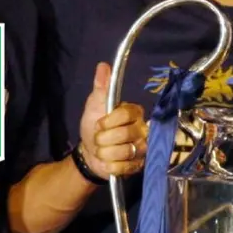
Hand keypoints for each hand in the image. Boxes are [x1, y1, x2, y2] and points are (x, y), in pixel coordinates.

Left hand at [78, 62, 147, 178]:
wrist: (90, 153)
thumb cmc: (93, 126)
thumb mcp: (94, 106)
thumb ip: (100, 87)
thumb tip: (103, 65)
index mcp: (134, 112)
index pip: (125, 114)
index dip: (108, 122)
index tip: (98, 124)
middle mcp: (143, 129)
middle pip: (125, 134)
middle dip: (104, 139)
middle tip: (99, 139)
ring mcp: (142, 148)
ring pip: (124, 152)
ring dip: (105, 154)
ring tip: (103, 151)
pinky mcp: (138, 165)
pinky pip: (123, 167)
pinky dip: (110, 166)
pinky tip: (108, 162)